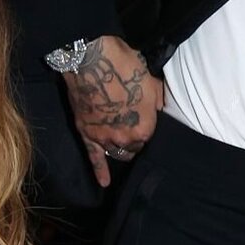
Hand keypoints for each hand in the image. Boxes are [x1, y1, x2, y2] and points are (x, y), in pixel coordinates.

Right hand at [62, 35, 162, 186]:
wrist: (93, 61)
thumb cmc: (126, 68)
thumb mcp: (152, 82)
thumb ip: (156, 103)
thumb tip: (157, 110)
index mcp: (144, 129)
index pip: (150, 139)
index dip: (148, 130)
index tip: (147, 123)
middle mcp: (124, 139)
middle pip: (133, 149)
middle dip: (135, 143)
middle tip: (134, 132)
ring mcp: (104, 139)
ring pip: (116, 153)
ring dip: (120, 151)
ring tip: (123, 147)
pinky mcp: (87, 135)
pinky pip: (94, 158)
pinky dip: (99, 171)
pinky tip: (104, 182)